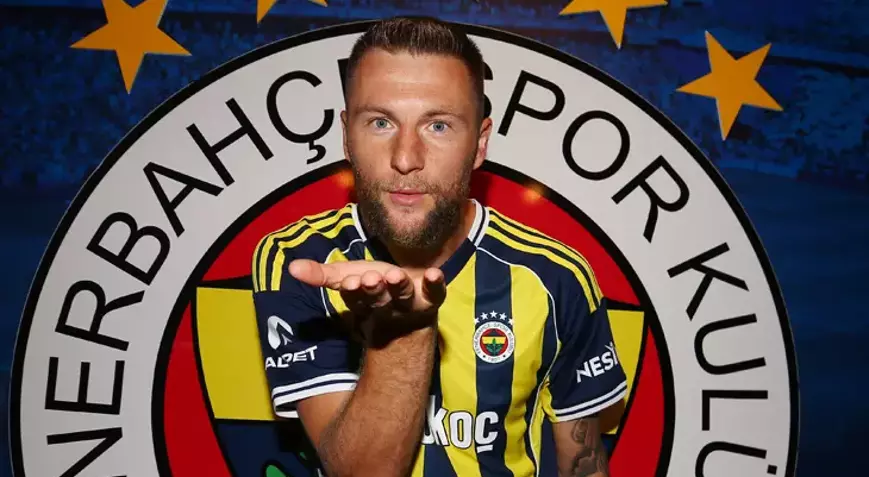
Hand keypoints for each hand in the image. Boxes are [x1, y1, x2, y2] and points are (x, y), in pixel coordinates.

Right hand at [288, 258, 445, 344]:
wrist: (412, 301)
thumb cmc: (374, 286)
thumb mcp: (346, 278)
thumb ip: (321, 274)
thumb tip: (291, 268)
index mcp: (364, 303)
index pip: (355, 299)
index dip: (353, 292)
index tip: (349, 283)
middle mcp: (387, 306)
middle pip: (379, 300)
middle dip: (374, 291)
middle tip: (370, 280)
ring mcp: (410, 303)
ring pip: (403, 297)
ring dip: (399, 287)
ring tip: (395, 276)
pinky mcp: (432, 297)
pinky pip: (435, 292)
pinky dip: (435, 283)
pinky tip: (434, 274)